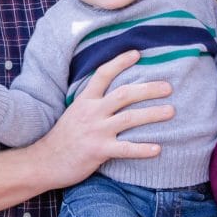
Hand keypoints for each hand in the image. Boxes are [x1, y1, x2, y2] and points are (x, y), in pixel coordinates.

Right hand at [32, 50, 174, 187]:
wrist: (44, 162)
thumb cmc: (63, 138)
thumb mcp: (74, 113)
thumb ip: (92, 103)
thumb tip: (114, 95)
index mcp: (85, 100)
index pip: (103, 74)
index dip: (120, 62)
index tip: (137, 53)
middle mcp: (92, 112)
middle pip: (125, 94)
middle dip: (148, 89)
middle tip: (168, 87)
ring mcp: (96, 131)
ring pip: (130, 118)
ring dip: (153, 114)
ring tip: (171, 111)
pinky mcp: (99, 151)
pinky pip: (126, 149)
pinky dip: (143, 149)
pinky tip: (158, 149)